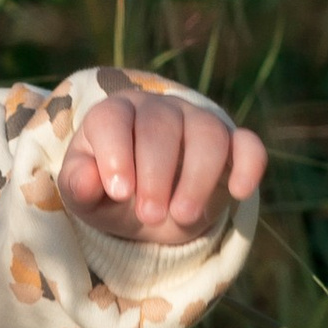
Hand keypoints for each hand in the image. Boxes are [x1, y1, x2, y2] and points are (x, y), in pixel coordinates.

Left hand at [59, 83, 266, 245]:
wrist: (149, 207)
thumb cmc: (111, 193)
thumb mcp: (85, 197)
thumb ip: (79, 186)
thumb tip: (88, 182)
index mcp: (114, 115)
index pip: (113, 119)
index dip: (117, 153)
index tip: (120, 193)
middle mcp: (158, 111)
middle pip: (162, 126)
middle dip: (157, 175)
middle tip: (150, 216)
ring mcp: (198, 123)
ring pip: (208, 133)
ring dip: (198, 176)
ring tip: (183, 215)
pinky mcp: (232, 146)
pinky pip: (248, 144)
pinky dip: (249, 164)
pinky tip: (237, 191)